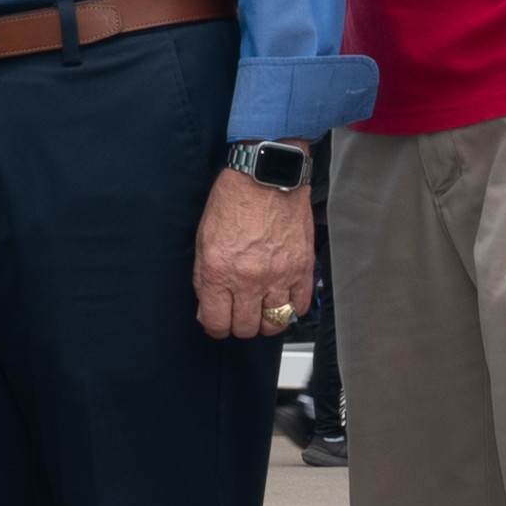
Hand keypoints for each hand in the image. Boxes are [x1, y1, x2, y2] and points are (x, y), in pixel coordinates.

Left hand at [193, 169, 313, 340]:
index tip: (217, 321)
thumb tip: (207, 308)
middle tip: (238, 313)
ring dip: (265, 321)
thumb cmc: (233, 200)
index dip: (214, 326)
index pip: (216, 323)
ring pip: (274, 323)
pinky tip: (283, 298)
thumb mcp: (203, 240)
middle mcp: (249, 279)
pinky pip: (300, 305)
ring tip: (261, 310)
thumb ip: (203, 279)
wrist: (265, 177)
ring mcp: (279, 276)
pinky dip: (292, 308)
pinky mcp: (302, 268)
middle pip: (245, 328)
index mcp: (219, 272)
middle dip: (239, 325)